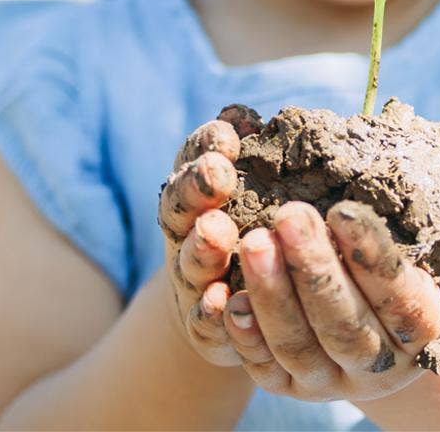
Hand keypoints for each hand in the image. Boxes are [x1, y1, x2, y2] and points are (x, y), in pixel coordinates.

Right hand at [156, 108, 256, 365]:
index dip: (207, 145)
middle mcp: (188, 228)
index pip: (195, 157)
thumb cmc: (256, 221)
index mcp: (200, 186)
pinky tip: (218, 301)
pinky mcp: (204, 324)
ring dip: (201, 245)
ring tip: (216, 232)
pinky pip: (203, 319)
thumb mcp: (257, 178)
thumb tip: (244, 115)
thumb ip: (254, 148)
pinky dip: (208, 311)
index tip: (229, 136)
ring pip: (190, 259)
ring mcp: (191, 276)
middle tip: (220, 174)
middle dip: (198, 187)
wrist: (233, 298)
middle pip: (182, 205)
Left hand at [221, 200, 439, 401]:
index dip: (371, 256)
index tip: (343, 209)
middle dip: (314, 269)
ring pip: (299, 346)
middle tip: (288, 214)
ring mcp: (331, 380)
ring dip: (273, 295)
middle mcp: (378, 364)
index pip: (399, 297)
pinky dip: (244, 335)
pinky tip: (227, 296)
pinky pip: (264, 366)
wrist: (389, 325)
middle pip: (344, 324)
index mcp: (424, 330)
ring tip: (253, 241)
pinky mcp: (290, 384)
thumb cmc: (426, 270)